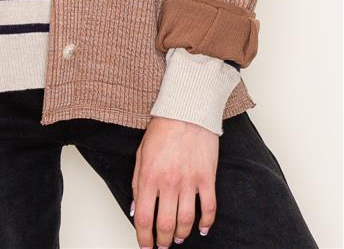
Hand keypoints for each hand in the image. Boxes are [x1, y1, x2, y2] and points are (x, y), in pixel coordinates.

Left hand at [131, 117, 217, 247]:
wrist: (186, 110)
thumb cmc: (162, 128)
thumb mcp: (141, 153)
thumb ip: (136, 182)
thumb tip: (135, 209)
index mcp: (149, 176)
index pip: (143, 217)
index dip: (143, 237)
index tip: (145, 245)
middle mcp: (168, 182)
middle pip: (164, 225)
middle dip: (162, 241)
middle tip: (162, 246)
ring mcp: (189, 181)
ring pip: (186, 221)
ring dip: (181, 234)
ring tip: (178, 237)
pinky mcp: (207, 178)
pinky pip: (209, 208)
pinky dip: (206, 223)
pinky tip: (202, 228)